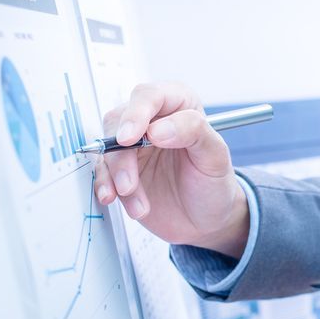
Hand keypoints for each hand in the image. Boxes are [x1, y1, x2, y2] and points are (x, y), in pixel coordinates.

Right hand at [94, 83, 249, 256]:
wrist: (206, 222)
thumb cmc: (215, 184)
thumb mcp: (216, 157)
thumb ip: (194, 132)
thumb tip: (157, 129)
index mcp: (179, 107)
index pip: (150, 96)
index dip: (136, 114)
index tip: (130, 138)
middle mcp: (153, 121)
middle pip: (120, 122)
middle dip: (121, 156)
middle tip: (129, 183)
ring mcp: (134, 146)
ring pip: (108, 148)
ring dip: (117, 177)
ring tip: (139, 204)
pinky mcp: (121, 169)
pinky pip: (103, 171)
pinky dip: (105, 186)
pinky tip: (113, 198)